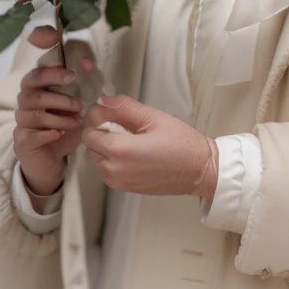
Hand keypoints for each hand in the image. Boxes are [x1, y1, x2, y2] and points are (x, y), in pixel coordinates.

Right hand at [12, 25, 85, 194]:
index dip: (51, 73)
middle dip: (61, 99)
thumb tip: (89, 64)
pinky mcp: (22, 141)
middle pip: (35, 95)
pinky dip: (48, 133)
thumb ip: (79, 87)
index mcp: (34, 90)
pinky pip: (33, 135)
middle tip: (80, 104)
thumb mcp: (73, 107)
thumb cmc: (62, 126)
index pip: (35, 75)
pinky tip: (60, 134)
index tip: (72, 75)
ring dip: (61, 118)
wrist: (51, 159)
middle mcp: (24, 104)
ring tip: (78, 122)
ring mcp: (21, 123)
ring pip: (38, 116)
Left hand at [81, 95, 218, 199]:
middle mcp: (115, 170)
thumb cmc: (181, 143)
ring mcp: (119, 182)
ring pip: (99, 158)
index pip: (88, 133)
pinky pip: (108, 170)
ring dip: (108, 146)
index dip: (96, 119)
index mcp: (121, 151)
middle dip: (102, 132)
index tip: (110, 112)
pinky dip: (115, 159)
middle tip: (126, 124)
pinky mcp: (125, 189)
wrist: (199, 170)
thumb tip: (103, 100)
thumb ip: (125, 107)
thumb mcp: (154, 117)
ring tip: (133, 138)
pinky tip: (135, 152)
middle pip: (91, 146)